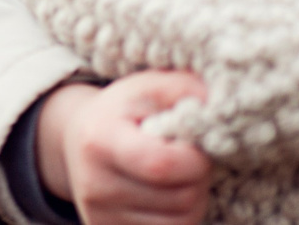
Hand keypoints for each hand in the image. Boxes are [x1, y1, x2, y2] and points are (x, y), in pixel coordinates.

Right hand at [34, 71, 212, 224]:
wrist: (77, 140)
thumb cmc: (122, 112)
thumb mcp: (148, 87)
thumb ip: (185, 89)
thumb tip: (221, 108)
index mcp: (99, 141)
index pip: (163, 165)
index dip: (194, 158)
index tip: (193, 143)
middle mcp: (94, 185)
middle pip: (181, 199)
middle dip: (198, 178)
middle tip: (187, 157)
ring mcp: (101, 216)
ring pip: (182, 222)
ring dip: (193, 199)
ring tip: (177, 176)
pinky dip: (179, 217)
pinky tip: (166, 195)